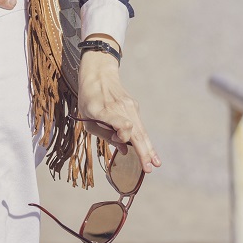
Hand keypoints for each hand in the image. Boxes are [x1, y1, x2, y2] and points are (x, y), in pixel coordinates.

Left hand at [76, 40, 160, 173]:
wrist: (98, 74)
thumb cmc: (89, 99)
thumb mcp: (87, 118)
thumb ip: (104, 135)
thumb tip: (125, 151)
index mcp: (100, 110)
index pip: (116, 121)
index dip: (122, 132)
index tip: (122, 141)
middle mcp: (118, 107)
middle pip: (134, 131)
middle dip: (142, 152)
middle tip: (148, 168)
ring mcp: (128, 106)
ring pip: (141, 130)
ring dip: (149, 148)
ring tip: (155, 163)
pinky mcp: (134, 106)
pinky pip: (140, 125)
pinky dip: (145, 140)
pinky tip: (150, 152)